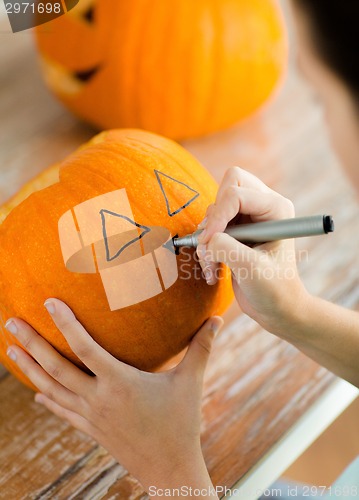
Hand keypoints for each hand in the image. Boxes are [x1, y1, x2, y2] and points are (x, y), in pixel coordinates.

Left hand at [5, 299, 222, 493]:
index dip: (65, 324)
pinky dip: (47, 398)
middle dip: (30, 342)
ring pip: (51, 388)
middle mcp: (98, 398)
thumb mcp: (191, 382)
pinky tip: (36, 392)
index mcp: (120, 382)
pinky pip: (62, 410)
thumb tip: (218, 319)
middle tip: (10, 321)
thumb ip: (202, 348)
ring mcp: (91, 416)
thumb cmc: (182, 424)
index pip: (85, 347)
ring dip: (29, 368)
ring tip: (10, 349)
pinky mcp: (91, 429)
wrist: (169, 470)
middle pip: (56, 367)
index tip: (48, 302)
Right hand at [196, 167, 308, 332]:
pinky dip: (206, 246)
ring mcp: (250, 216)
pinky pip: (211, 224)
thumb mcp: (250, 268)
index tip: (208, 244)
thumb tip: (205, 238)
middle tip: (210, 244)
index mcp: (277, 208)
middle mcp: (264, 206)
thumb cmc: (273, 290)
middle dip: (213, 216)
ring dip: (207, 238)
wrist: (277, 309)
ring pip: (215, 208)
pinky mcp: (237, 229)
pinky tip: (214, 268)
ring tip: (213, 265)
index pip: (236, 193)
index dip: (218, 217)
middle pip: (228, 184)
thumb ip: (225, 247)